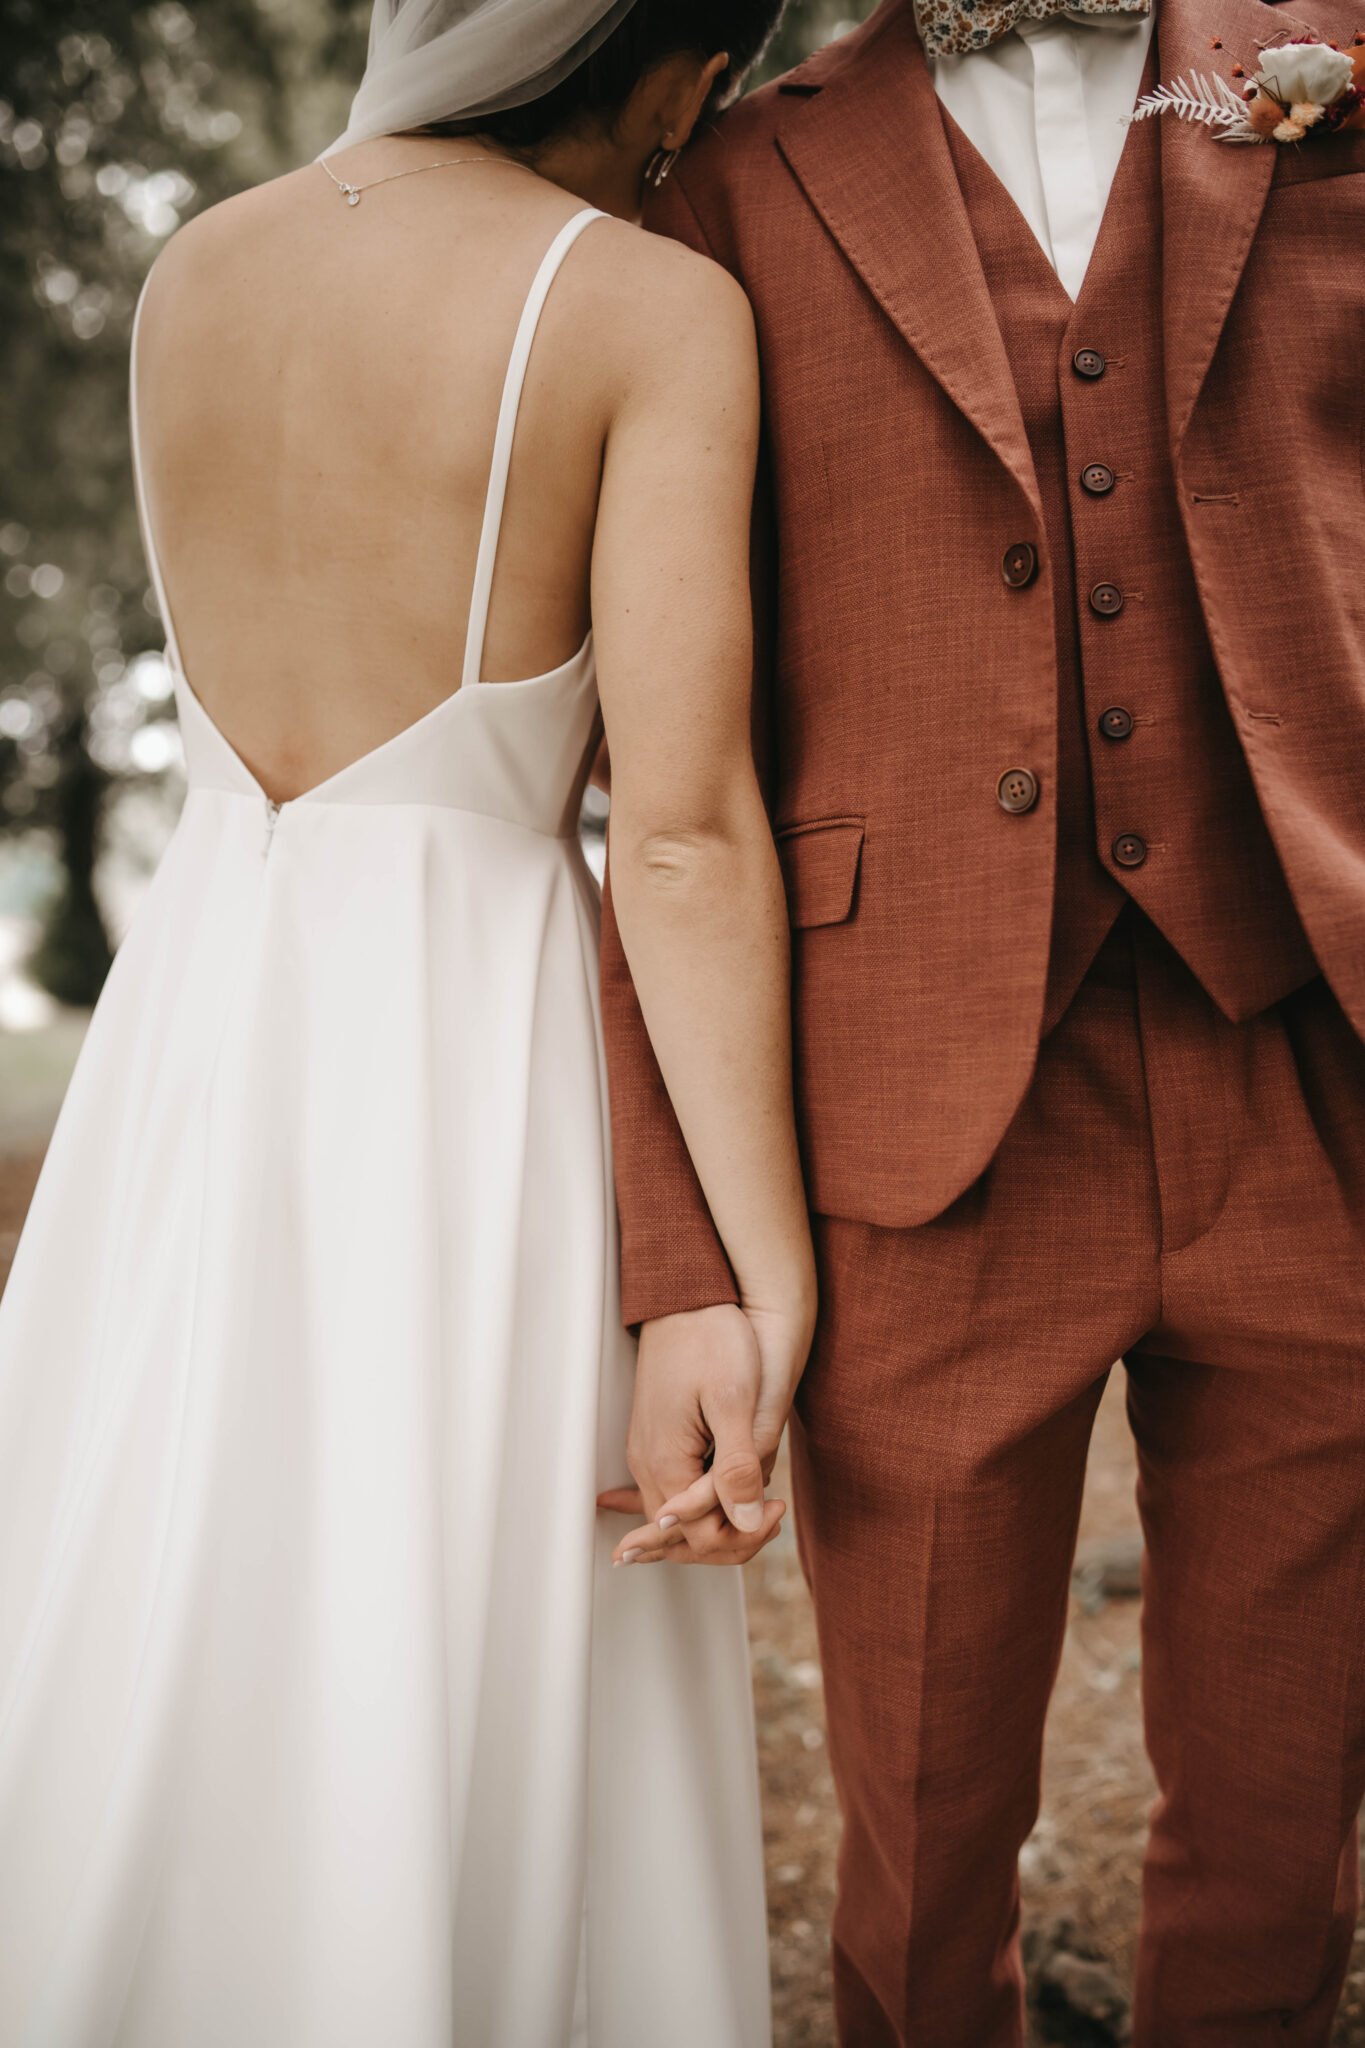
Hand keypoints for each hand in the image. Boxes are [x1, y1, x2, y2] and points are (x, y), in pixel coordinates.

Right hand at [597, 1295, 812, 1567]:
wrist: (687, 1298)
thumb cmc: (714, 1339)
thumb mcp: (734, 1402)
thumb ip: (738, 1467)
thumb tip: (749, 1522)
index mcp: (666, 1460)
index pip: (700, 1536)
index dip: (745, 1535)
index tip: (779, 1509)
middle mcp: (648, 1463)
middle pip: (683, 1536)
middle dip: (730, 1537)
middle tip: (774, 1516)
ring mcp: (647, 1452)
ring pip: (677, 1517)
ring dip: (716, 1523)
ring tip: (759, 1512)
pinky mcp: (655, 1439)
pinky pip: (668, 1491)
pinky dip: (690, 1509)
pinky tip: (699, 1514)